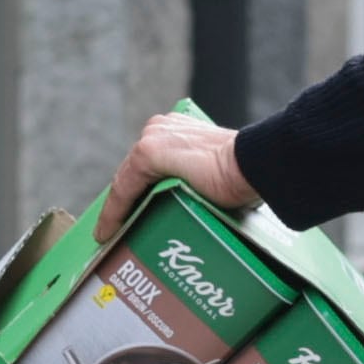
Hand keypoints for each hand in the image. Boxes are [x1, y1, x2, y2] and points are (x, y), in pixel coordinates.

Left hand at [96, 111, 253, 228]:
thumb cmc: (245, 174)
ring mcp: (153, 139)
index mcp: (178, 129)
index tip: (130, 213)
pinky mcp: (148, 154)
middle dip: (125, 202)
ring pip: (126, 181)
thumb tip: (193, 207)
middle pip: (133, 173)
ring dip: (118, 209)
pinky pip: (124, 190)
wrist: (255, 165)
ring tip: (112, 235)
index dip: (137, 191)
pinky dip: (115, 212)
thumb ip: (197, 181)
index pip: (148, 165)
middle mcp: (161, 128)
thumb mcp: (214, 174)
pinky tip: (108, 232)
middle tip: (118, 229)